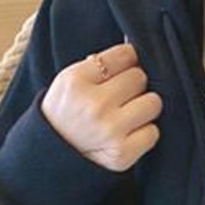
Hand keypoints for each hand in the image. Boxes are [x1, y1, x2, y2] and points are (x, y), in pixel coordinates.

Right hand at [41, 42, 162, 172]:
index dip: (129, 60)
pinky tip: (129, 133)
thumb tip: (135, 50)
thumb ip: (100, 64)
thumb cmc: (67, 111)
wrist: (51, 153)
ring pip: (153, 103)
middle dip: (135, 84)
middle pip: (140, 77)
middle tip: (122, 95)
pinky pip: (153, 132)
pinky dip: (145, 132)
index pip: (124, 55)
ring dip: (144, 107)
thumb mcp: (70, 80)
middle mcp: (94, 105)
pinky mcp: (122, 154)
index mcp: (77, 80)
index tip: (124, 68)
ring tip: (128, 113)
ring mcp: (110, 131)